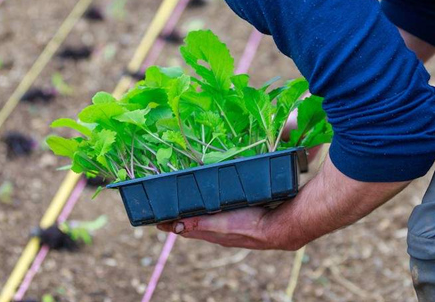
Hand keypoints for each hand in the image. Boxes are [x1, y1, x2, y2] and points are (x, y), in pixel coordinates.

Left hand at [156, 206, 304, 250]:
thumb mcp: (221, 223)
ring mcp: (230, 225)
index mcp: (210, 233)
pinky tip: (218, 202)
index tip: (155, 218)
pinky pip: (222, 213)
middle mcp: (218, 231)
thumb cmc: (250, 225)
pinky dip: (214, 208)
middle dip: (181, 217)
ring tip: (188, 205)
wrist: (280, 227)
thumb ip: (199, 224)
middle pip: (194, 224)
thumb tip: (175, 226)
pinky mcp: (242, 218)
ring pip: (208, 218)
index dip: (169, 223)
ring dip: (197, 213)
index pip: (183, 228)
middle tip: (168, 209)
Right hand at [158, 155, 410, 250]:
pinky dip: (206, 227)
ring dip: (196, 227)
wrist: (352, 179)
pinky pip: (232, 232)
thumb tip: (287, 118)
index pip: (243, 210)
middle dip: (198, 222)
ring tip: (168, 223)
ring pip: (225, 232)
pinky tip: (184, 224)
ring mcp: (273, 234)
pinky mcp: (271, 235)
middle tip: (170, 219)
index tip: (193, 205)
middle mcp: (276, 224)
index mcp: (280, 204)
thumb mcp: (300, 143)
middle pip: (229, 226)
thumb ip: (290, 133)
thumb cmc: (334, 159)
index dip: (216, 209)